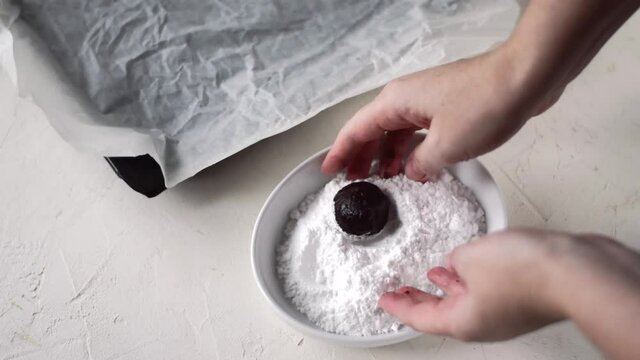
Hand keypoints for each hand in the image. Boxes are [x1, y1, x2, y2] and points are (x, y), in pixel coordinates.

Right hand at [321, 45, 561, 180]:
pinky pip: (418, 130)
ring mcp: (427, 100)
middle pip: (373, 130)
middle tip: (354, 180)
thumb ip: (421, 165)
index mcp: (396, 102)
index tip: (328, 170)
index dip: (340, 153)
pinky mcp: (447, 105)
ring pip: (396, 131)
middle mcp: (407, 98)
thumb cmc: (486, 101)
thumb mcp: (446, 146)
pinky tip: (416, 166)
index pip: (356, 131)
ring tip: (384, 179)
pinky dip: (412, 149)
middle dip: (362, 156)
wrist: (525, 78)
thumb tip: (413, 172)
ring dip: (388, 155)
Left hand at [378, 229, 568, 340]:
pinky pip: (483, 289)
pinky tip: (466, 265)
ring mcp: (503, 312)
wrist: (573, 272)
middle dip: (417, 299)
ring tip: (430, 275)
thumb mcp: (471, 258)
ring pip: (463, 300)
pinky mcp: (519, 297)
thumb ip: (455, 262)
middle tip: (400, 291)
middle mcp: (482, 322)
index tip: (383, 300)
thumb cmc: (525, 273)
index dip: (397, 307)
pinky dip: (467, 278)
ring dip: (444, 287)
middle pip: (440, 313)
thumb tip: (458, 264)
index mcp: (462, 321)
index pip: (419, 318)